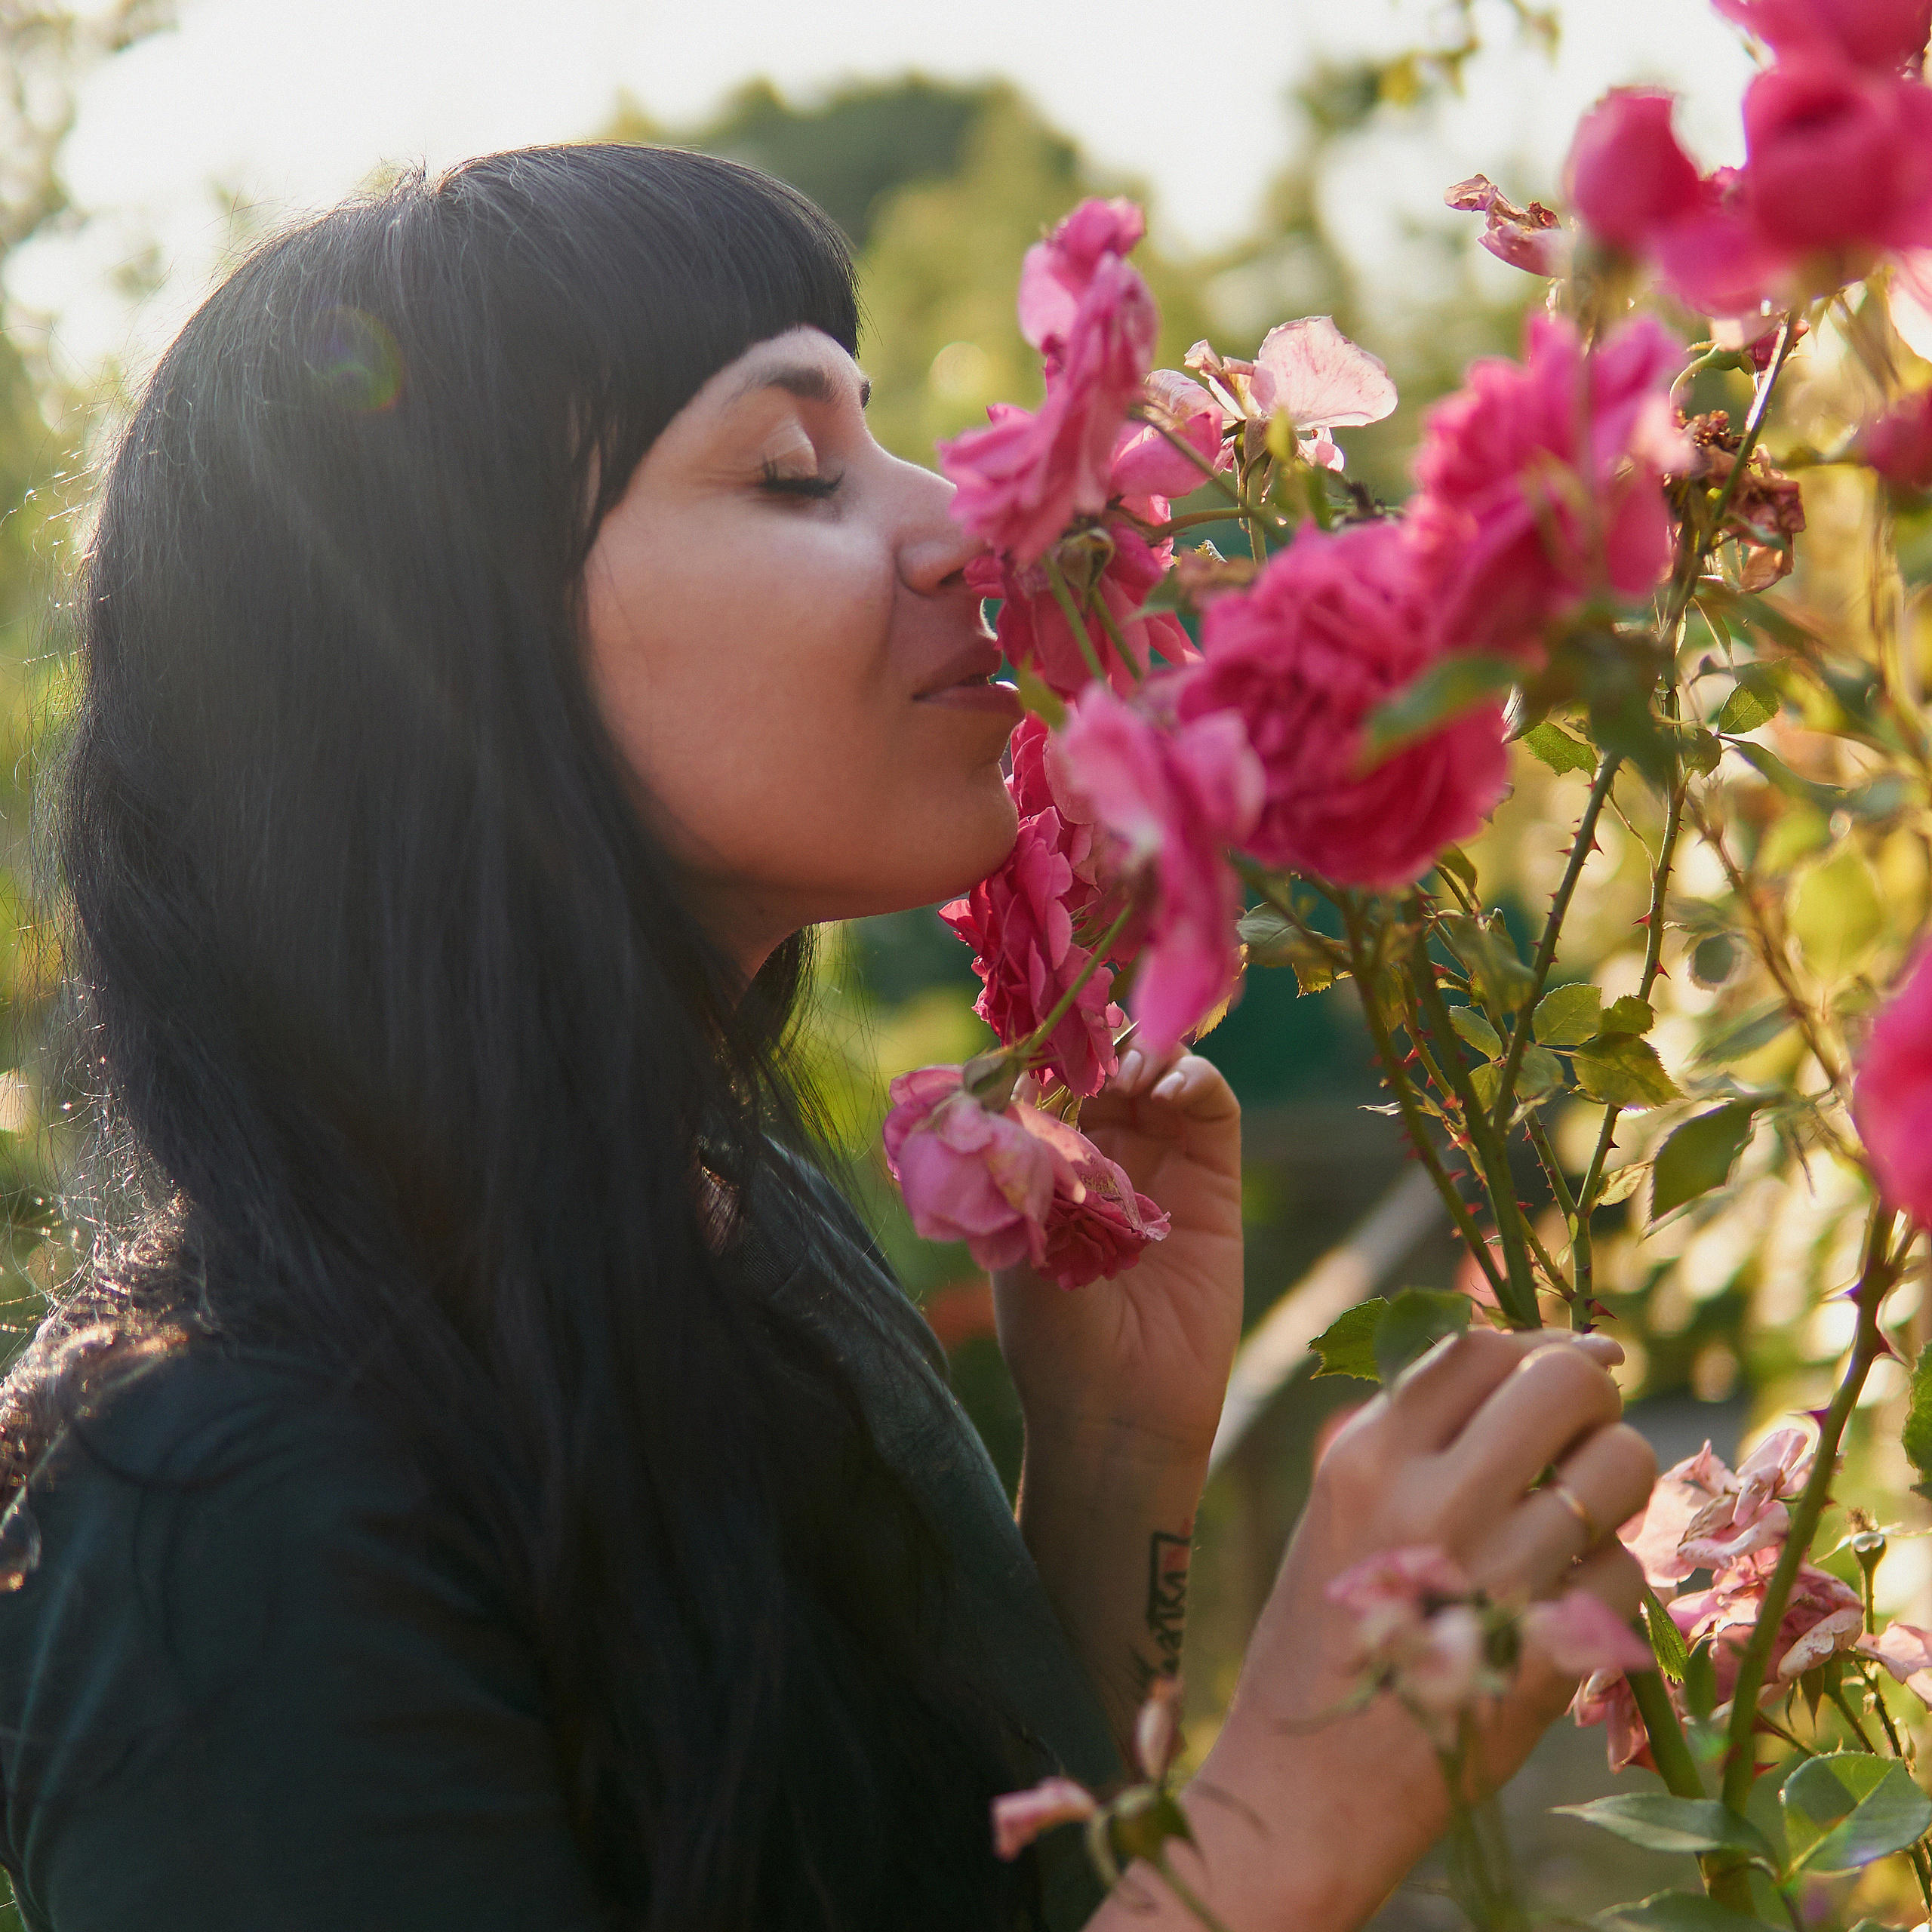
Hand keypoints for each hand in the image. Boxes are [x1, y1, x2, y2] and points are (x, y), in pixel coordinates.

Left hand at [992, 1048, 1242, 1472]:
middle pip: (1105, 1064)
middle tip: (1102, 1043)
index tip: (1053, 1027)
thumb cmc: (1053, 1335)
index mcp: (1040, 1162)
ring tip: (1138, 1070)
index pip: (1047, 1078)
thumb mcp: (1021, 1232)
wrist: (1121, 1415)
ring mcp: (1159, 1163)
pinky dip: (1198, 1081)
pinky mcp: (1215, 1183)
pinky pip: (1212, 1110)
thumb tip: (1022, 1069)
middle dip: (1103, 1042)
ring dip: (1149, 1053)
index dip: (1053, 1046)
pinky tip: (1174, 1087)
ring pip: (1159, 1075)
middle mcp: (1099, 1154)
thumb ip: (1026, 1151)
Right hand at [1134, 1329, 1655, 1931]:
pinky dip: (1613, 1575)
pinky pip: (1628, 1568)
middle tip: (1584, 1430)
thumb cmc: (1329, 1630)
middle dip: (1594, 1396)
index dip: (1539, 1343)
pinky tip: (1565, 1595)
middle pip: (1564, 1384)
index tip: (1570, 1362)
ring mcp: (1496, 1578)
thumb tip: (1537, 1357)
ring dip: (1616, 1481)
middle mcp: (1431, 1501)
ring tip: (1578, 1513)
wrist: (1306, 1785)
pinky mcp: (1549, 1655)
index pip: (1479, 1347)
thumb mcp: (1344, 1507)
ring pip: (1618, 1469)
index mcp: (1367, 1457)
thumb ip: (1420, 1431)